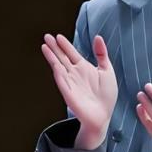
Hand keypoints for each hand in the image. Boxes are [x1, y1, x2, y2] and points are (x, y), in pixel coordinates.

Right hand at [41, 33, 117, 148]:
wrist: (104, 115)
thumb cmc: (106, 95)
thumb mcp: (107, 70)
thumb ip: (101, 54)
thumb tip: (97, 37)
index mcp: (83, 68)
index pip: (71, 53)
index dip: (65, 45)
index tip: (58, 36)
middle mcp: (74, 73)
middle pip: (62, 57)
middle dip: (54, 47)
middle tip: (46, 36)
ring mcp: (70, 83)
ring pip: (59, 66)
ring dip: (52, 57)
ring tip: (45, 46)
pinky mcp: (69, 93)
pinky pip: (62, 81)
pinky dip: (58, 73)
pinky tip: (54, 64)